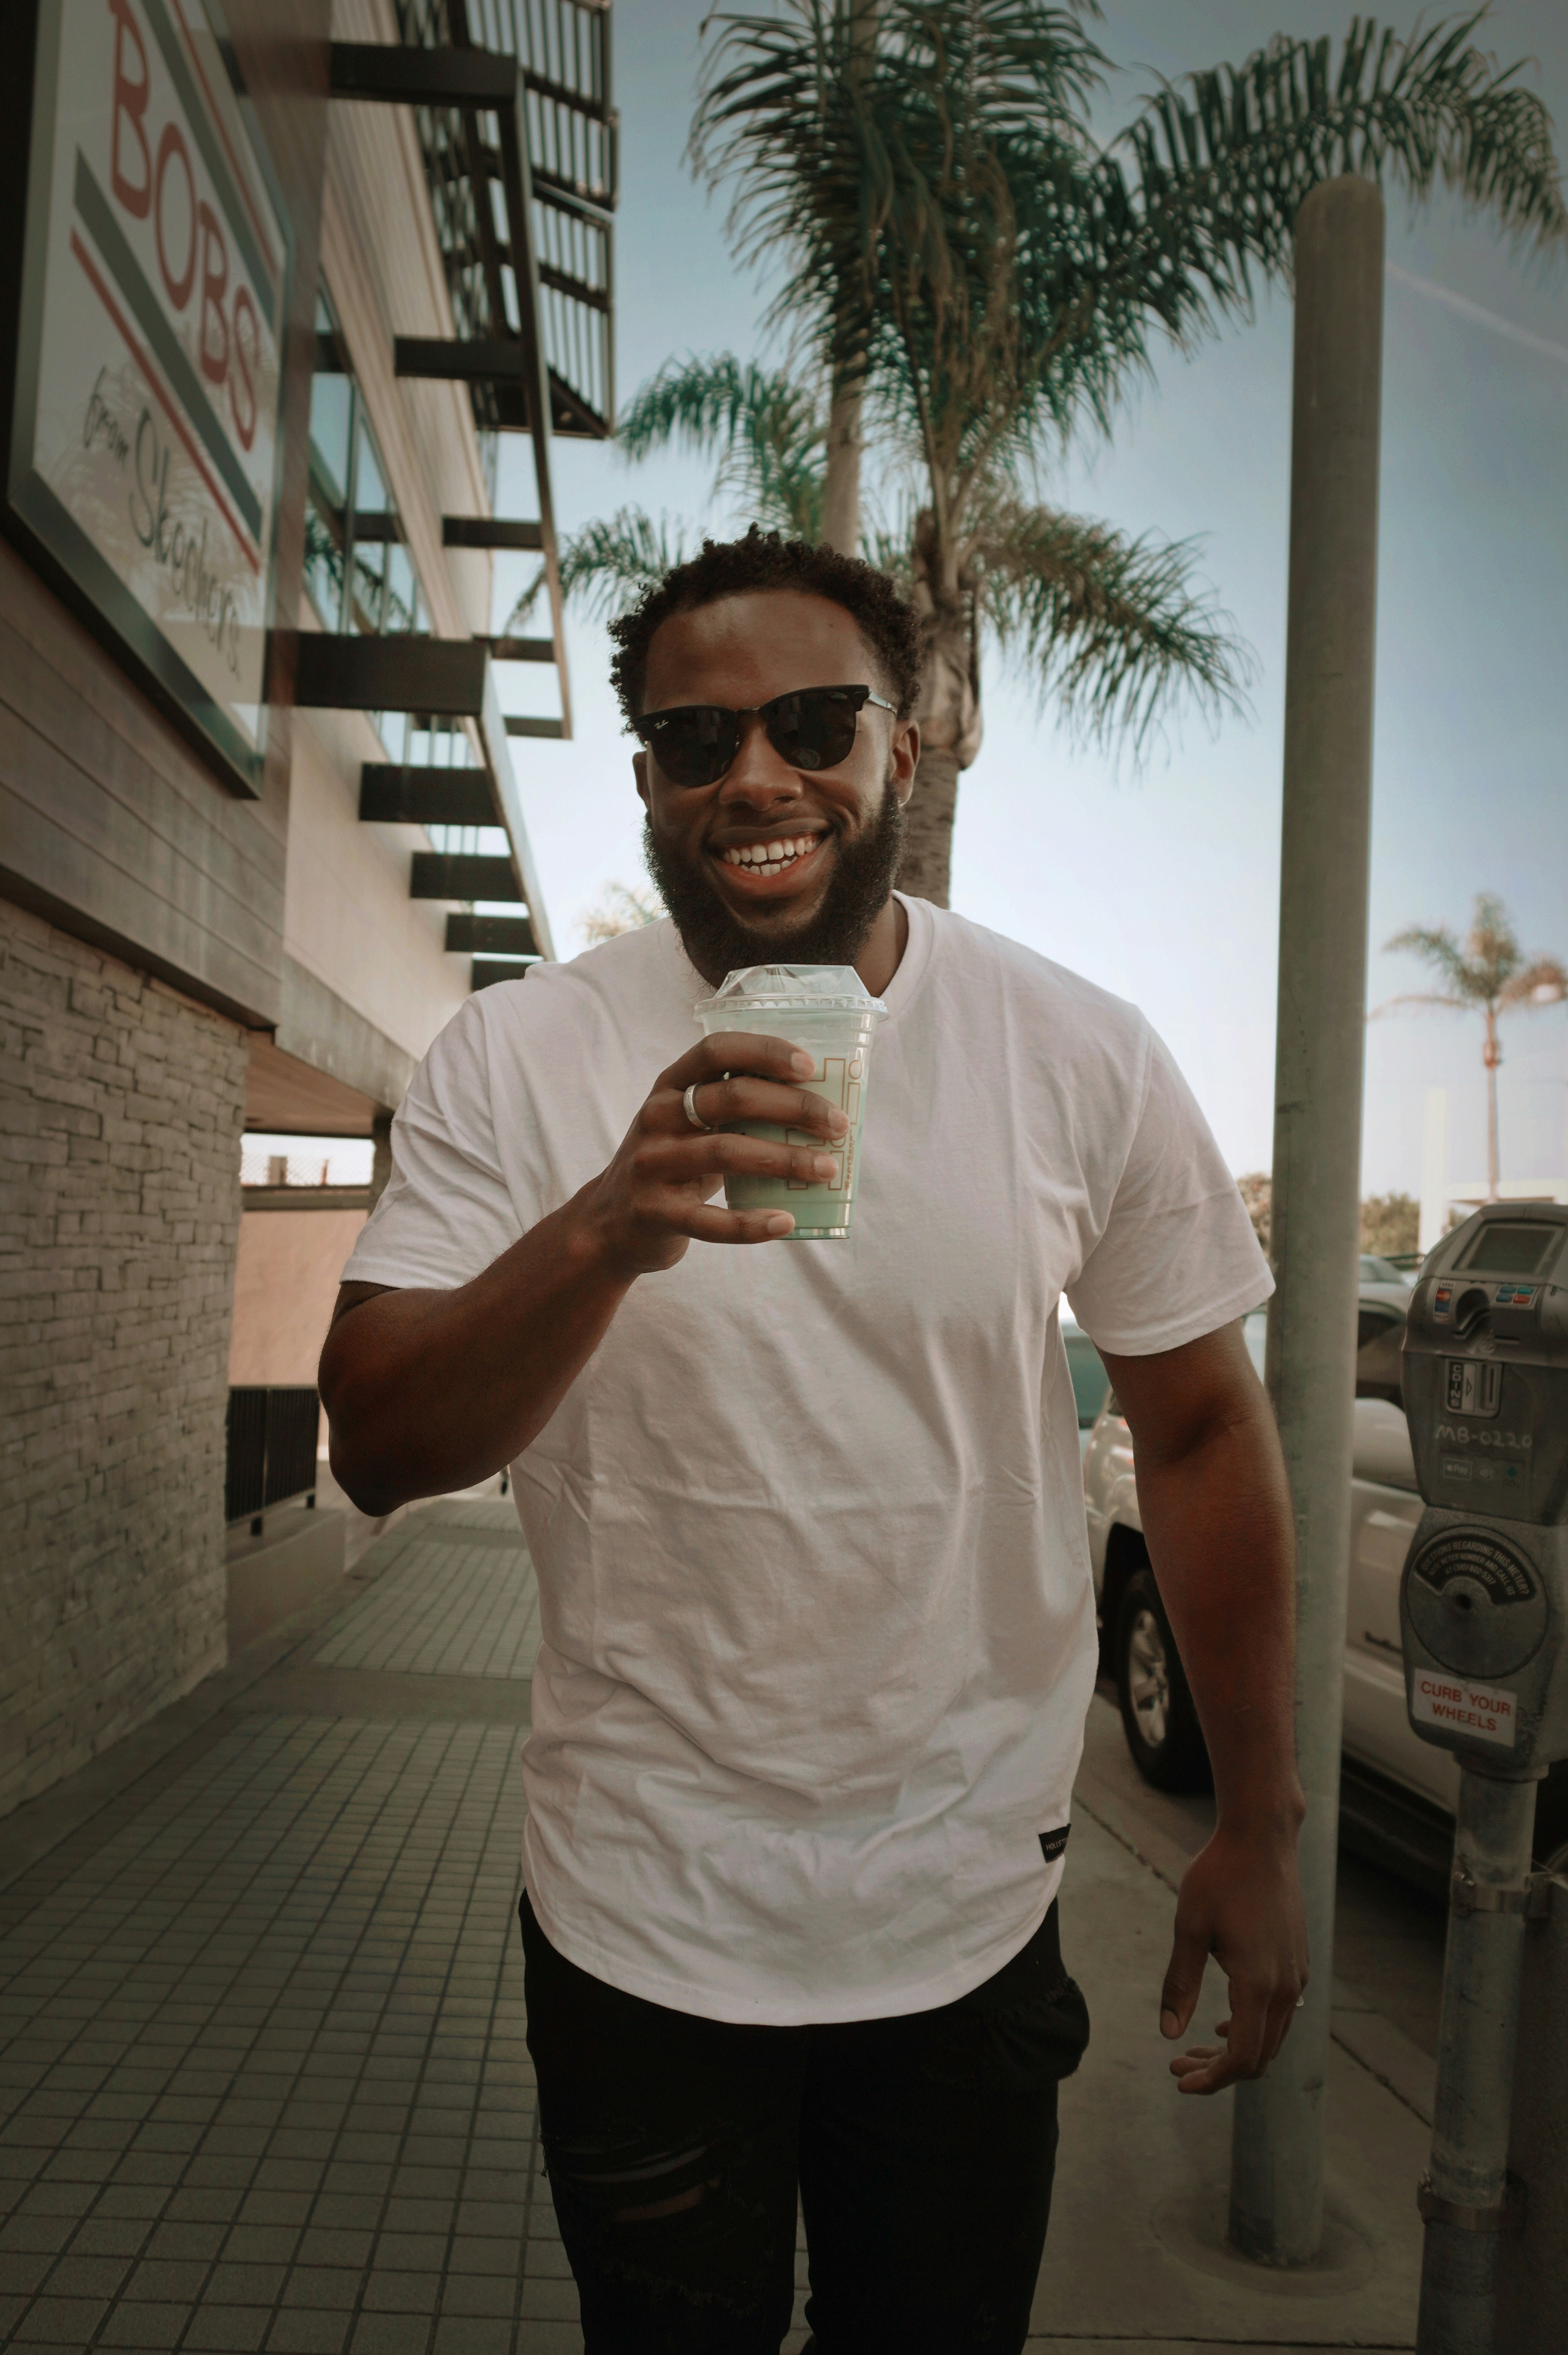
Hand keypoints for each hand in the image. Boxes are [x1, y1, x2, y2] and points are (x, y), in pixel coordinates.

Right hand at [577, 1031, 849, 1278]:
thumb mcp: (689, 1126)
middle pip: (732, 1099)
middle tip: (838, 1125)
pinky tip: (787, 1222)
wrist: (609, 1225)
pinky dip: (752, 1224)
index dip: (765, 1052)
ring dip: (786, 1159)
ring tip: (829, 1169)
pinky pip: (711, 1219)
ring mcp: (652, 1165)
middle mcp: (656, 1118)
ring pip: (727, 1153)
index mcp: (669, 1086)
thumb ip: (734, 1110)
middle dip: (794, 1108)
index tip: (810, 1066)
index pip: (716, 1050)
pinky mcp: (655, 1213)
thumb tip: (820, 1105)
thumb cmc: (674, 1164)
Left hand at [1159, 1820, 1308, 2095]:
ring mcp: (1297, 1977)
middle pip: (1258, 2056)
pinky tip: (1223, 2022)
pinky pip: (1279, 2016)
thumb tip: (1169, 2033)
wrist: (1262, 1840)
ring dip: (1234, 2051)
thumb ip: (1180, 1984)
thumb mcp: (1189, 1928)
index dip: (1212, 2079)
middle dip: (1218, 2071)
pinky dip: (1252, 2030)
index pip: (1242, 2057)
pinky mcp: (1298, 1964)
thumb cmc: (1220, 1877)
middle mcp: (1286, 1988)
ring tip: (1193, 2049)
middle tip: (1177, 2066)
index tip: (1180, 2081)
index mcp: (1258, 1984)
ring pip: (1271, 2038)